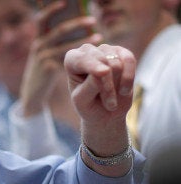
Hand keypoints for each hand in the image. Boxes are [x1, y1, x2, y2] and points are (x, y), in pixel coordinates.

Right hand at [20, 0, 101, 115]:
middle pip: (58, 30)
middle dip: (76, 23)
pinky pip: (68, 60)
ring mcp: (42, 56)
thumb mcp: (45, 54)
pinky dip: (84, 58)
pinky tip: (96, 58)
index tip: (65, 2)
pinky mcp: (48, 68)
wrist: (33, 93)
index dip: (52, 10)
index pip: (42, 19)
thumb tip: (73, 25)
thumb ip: (55, 41)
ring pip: (65, 45)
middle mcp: (38, 45)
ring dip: (84, 40)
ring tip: (100, 37)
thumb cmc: (44, 71)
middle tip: (93, 20)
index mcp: (38, 39)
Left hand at [64, 43, 135, 175]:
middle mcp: (85, 52)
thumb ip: (90, 84)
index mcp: (70, 61)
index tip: (101, 84)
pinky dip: (130, 75)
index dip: (93, 70)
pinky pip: (130, 58)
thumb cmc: (88, 109)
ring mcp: (104, 51)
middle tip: (106, 102)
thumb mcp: (82, 101)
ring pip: (117, 58)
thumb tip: (103, 70)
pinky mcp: (122, 54)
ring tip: (114, 98)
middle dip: (106, 82)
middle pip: (99, 58)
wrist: (105, 115)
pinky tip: (124, 91)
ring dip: (119, 82)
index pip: (80, 58)